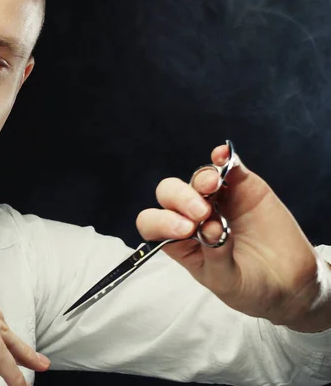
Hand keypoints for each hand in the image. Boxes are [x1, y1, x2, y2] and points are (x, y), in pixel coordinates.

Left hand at [136, 143, 329, 331]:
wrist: (289, 283)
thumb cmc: (248, 286)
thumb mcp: (227, 281)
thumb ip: (215, 256)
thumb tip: (210, 228)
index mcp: (178, 240)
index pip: (153, 223)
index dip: (161, 222)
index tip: (185, 229)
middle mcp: (190, 215)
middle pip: (170, 194)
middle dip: (180, 198)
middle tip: (202, 212)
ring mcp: (215, 198)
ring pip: (198, 178)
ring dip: (202, 178)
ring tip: (214, 185)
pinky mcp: (241, 185)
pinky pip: (228, 166)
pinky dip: (222, 157)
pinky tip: (222, 155)